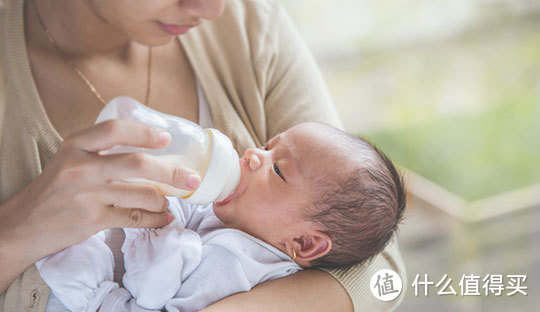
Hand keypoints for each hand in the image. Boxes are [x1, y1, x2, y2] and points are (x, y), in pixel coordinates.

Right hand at [0, 120, 199, 292]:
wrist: (24, 224)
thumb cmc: (55, 188)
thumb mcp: (70, 158)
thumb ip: (102, 150)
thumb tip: (151, 147)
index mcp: (76, 145)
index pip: (115, 129)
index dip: (145, 133)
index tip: (167, 138)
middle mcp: (81, 167)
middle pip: (138, 164)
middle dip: (172, 172)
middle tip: (192, 178)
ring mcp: (87, 195)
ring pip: (142, 194)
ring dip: (165, 199)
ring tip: (173, 200)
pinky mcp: (92, 221)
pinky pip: (135, 218)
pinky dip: (155, 219)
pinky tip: (164, 218)